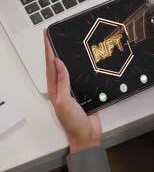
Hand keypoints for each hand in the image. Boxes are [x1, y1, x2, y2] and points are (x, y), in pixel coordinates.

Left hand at [44, 31, 101, 153]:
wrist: (87, 135)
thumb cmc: (73, 123)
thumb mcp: (64, 102)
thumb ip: (62, 82)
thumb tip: (58, 64)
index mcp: (55, 90)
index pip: (50, 66)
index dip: (49, 51)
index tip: (47, 37)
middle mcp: (62, 89)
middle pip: (56, 66)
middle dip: (53, 51)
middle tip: (52, 36)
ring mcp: (72, 91)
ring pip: (67, 70)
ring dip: (65, 57)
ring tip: (62, 45)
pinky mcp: (84, 94)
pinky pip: (79, 78)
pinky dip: (78, 68)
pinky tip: (80, 63)